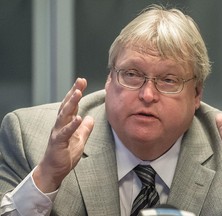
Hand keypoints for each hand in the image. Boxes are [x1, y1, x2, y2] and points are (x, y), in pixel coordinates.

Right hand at [33, 78, 93, 192]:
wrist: (54, 170)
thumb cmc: (65, 154)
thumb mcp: (80, 139)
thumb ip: (85, 128)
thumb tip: (90, 118)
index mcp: (66, 123)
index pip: (71, 104)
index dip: (76, 92)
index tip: (82, 81)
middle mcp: (60, 125)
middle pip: (67, 105)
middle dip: (73, 92)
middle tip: (80, 81)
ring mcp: (58, 133)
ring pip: (64, 115)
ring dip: (71, 103)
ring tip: (78, 93)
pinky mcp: (58, 143)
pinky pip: (65, 133)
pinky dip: (72, 125)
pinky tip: (78, 118)